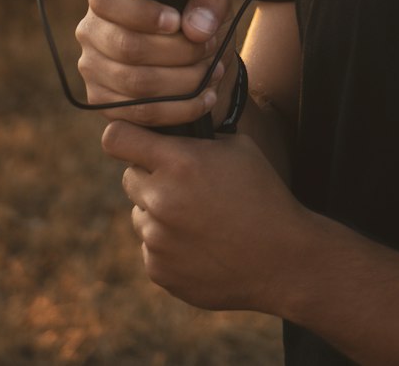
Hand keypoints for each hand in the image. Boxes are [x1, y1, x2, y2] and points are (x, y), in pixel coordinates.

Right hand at [75, 0, 235, 128]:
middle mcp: (92, 33)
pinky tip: (205, 97)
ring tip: (211, 72)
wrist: (198, 59)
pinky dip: (181, 108)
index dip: (142, 13)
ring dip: (184, 81)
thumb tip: (197, 28)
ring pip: (136, 84)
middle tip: (208, 48)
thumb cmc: (197, 18)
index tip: (176, 22)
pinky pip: (142, 113)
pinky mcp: (106, 105)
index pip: (106, 0)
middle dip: (178, 51)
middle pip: (128, 47)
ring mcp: (94, 71)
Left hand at [103, 120, 309, 312]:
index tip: (132, 139)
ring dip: (159, 212)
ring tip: (198, 217)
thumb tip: (170, 129)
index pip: (117, 138)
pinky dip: (168, 244)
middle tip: (183, 183)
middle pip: (129, 176)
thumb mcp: (237, 147)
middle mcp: (160, 200)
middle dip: (150, 175)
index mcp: (179, 163)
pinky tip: (201, 243)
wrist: (281, 259)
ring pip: (140, 214)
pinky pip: (150, 246)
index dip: (123, 135)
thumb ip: (196, 137)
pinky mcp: (158, 270)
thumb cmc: (262, 194)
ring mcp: (156, 239)